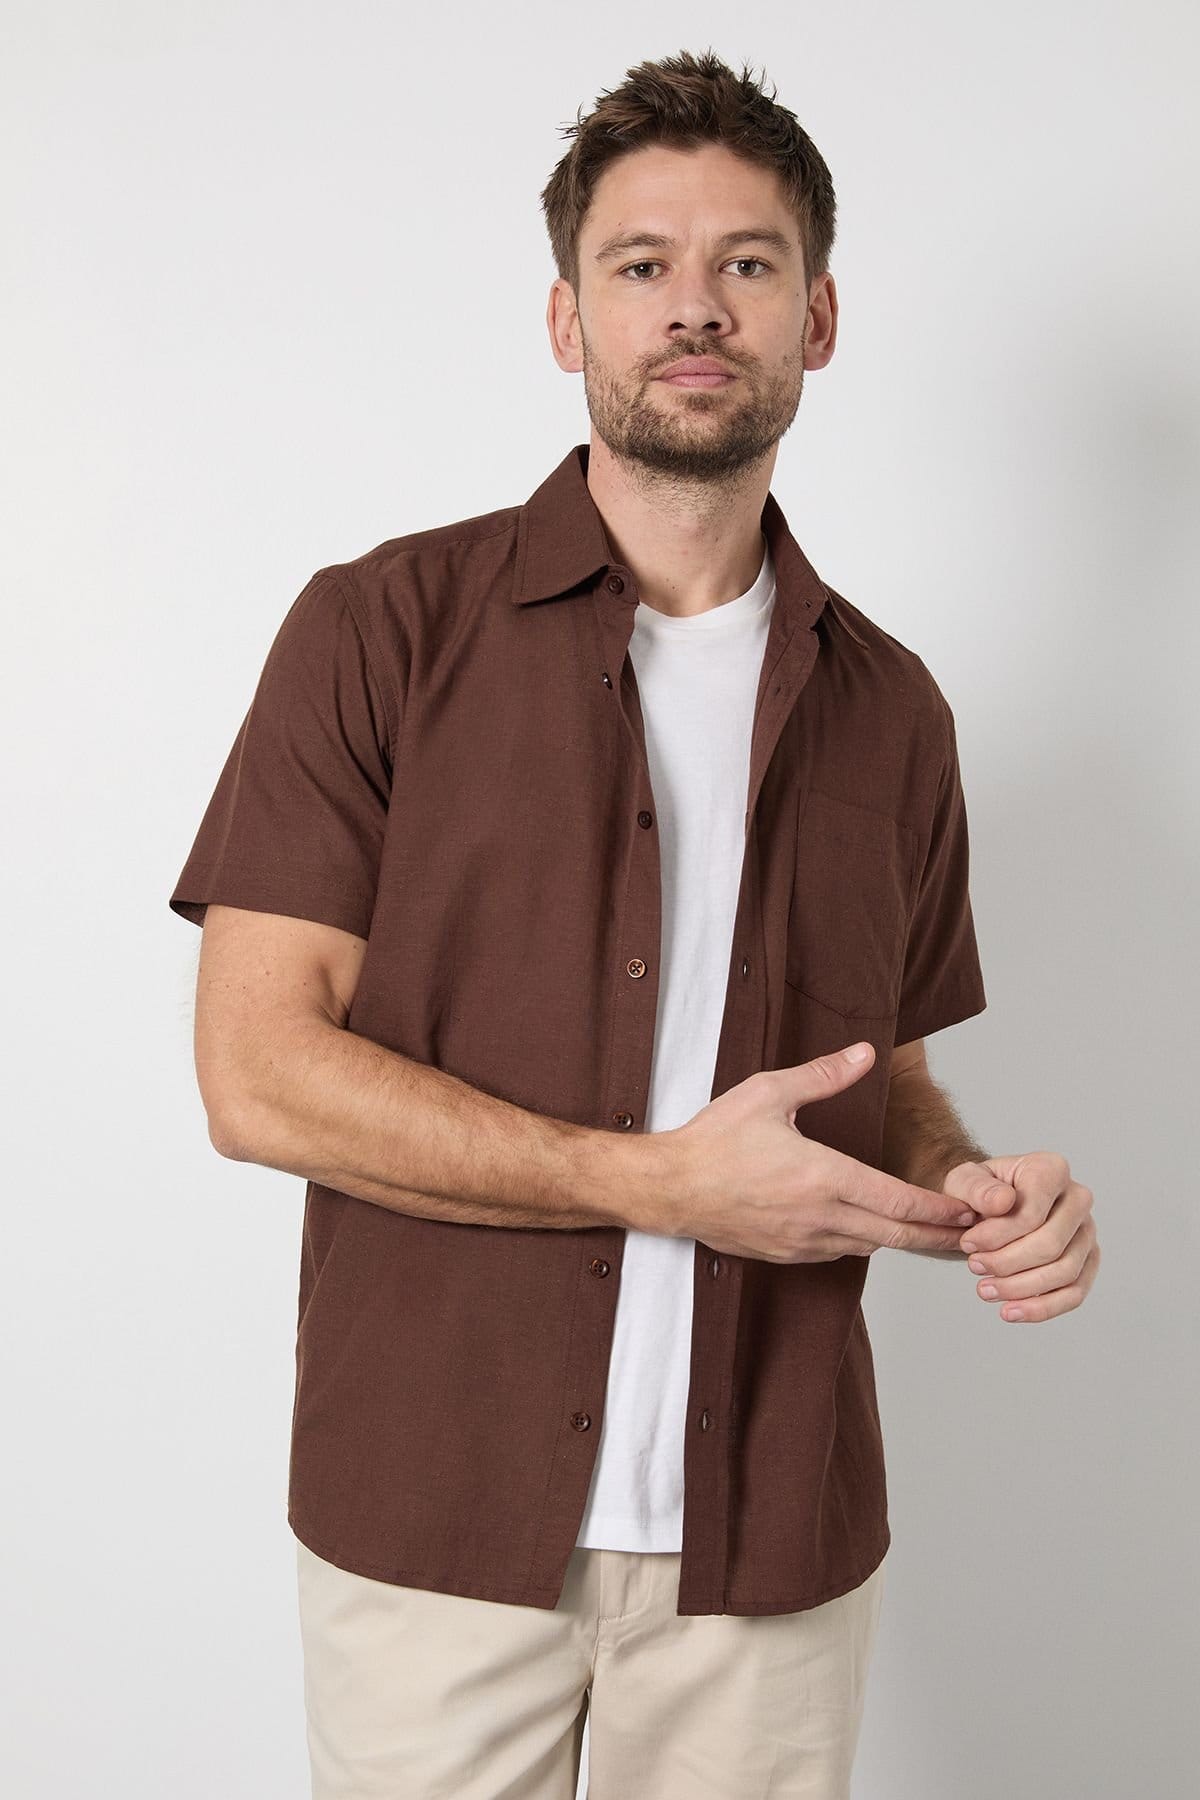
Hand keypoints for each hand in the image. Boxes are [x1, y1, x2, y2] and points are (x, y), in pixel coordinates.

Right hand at [663, 1041, 982, 1262]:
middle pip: (896, 1235)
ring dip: (899, 1239)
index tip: (968, 1211)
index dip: (939, 1210)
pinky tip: (867, 1229)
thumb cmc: (715, 1139)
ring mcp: (803, 1241)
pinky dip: (861, 1242)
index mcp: (823, 1176)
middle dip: (938, 1236)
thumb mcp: (769, 1093)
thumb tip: (864, 1053)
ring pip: (869, 1247)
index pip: (899, 1201)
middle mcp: (820, 1216)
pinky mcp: (785, 1254)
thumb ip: (824, 1075)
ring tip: (927, 1231)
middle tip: (971, 1236)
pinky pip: (837, 1252)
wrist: (670, 1187)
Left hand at [943, 1152, 1099, 1323]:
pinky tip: (1011, 1311)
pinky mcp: (1088, 1262)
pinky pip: (1074, 1293)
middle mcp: (1078, 1199)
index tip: (968, 1244)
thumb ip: (977, 1188)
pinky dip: (1042, 1308)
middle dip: (1007, 1264)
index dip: (998, 1236)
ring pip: (1064, 1272)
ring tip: (986, 1290)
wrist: (988, 1206)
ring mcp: (1087, 1232)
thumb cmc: (980, 1192)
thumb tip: (1002, 1202)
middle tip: (974, 1267)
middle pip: (1051, 1245)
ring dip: (1021, 1288)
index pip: (1033, 1212)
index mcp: (1051, 1169)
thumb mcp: (965, 1181)